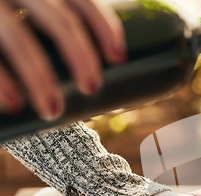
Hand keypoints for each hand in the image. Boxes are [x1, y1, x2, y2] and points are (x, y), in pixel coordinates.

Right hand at [0, 0, 125, 119]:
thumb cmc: (2, 12)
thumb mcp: (26, 5)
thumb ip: (49, 16)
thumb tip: (101, 58)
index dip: (104, 26)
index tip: (118, 58)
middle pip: (57, 18)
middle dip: (80, 56)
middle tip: (92, 89)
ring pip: (18, 38)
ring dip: (40, 78)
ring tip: (53, 110)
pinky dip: (0, 81)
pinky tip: (13, 104)